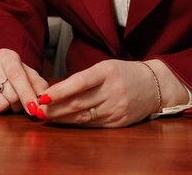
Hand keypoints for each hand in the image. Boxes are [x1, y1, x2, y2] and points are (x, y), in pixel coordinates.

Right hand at [0, 48, 47, 116]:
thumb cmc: (9, 74)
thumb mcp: (26, 74)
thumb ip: (39, 85)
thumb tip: (45, 100)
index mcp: (7, 56)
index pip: (17, 76)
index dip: (27, 94)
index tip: (34, 109)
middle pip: (11, 95)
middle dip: (18, 104)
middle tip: (16, 100)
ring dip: (5, 108)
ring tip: (2, 98)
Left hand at [37, 59, 162, 127]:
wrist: (154, 86)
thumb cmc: (125, 73)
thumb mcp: (106, 68)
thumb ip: (84, 78)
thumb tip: (56, 91)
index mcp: (107, 71)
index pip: (80, 82)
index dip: (60, 91)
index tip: (43, 96)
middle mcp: (112, 90)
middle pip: (78, 103)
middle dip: (55, 108)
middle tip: (37, 110)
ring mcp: (116, 108)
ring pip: (83, 116)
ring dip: (62, 118)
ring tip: (46, 117)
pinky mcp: (118, 122)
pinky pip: (92, 124)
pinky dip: (76, 123)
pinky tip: (64, 122)